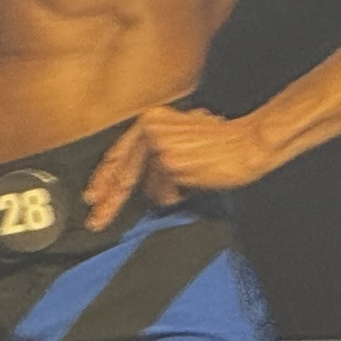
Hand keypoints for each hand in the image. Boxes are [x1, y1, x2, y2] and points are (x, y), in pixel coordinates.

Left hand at [82, 105, 275, 226]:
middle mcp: (151, 130)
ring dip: (167, 192)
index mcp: (151, 120)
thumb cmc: (220, 144)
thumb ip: (153, 151)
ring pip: (147, 188)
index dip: (102, 178)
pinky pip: (164, 194)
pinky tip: (193, 182)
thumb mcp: (180, 138)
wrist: (249, 143)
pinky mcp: (171, 164)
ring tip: (191, 178)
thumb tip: (131, 179)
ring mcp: (159, 147)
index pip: (117, 153)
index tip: (92, 197)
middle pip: (121, 174)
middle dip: (109, 201)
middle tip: (96, 220)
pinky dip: (177, 195)